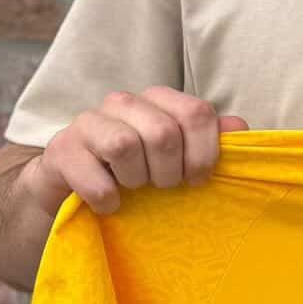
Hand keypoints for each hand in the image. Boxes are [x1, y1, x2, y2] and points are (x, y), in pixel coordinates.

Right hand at [21, 86, 248, 216]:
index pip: (197, 113)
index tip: (197, 179)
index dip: (204, 152)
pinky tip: (110, 204)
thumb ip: (211, 138)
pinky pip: (93, 177)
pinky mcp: (61, 150)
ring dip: (137, 180)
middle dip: (169, 171)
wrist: (71, 186)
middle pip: (163, 132)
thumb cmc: (136, 170)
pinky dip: (108, 199)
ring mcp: (89, 122)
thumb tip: (241, 128)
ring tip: (134, 189)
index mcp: (159, 99)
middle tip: (163, 187)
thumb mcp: (177, 155)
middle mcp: (124, 102)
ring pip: (126, 146)